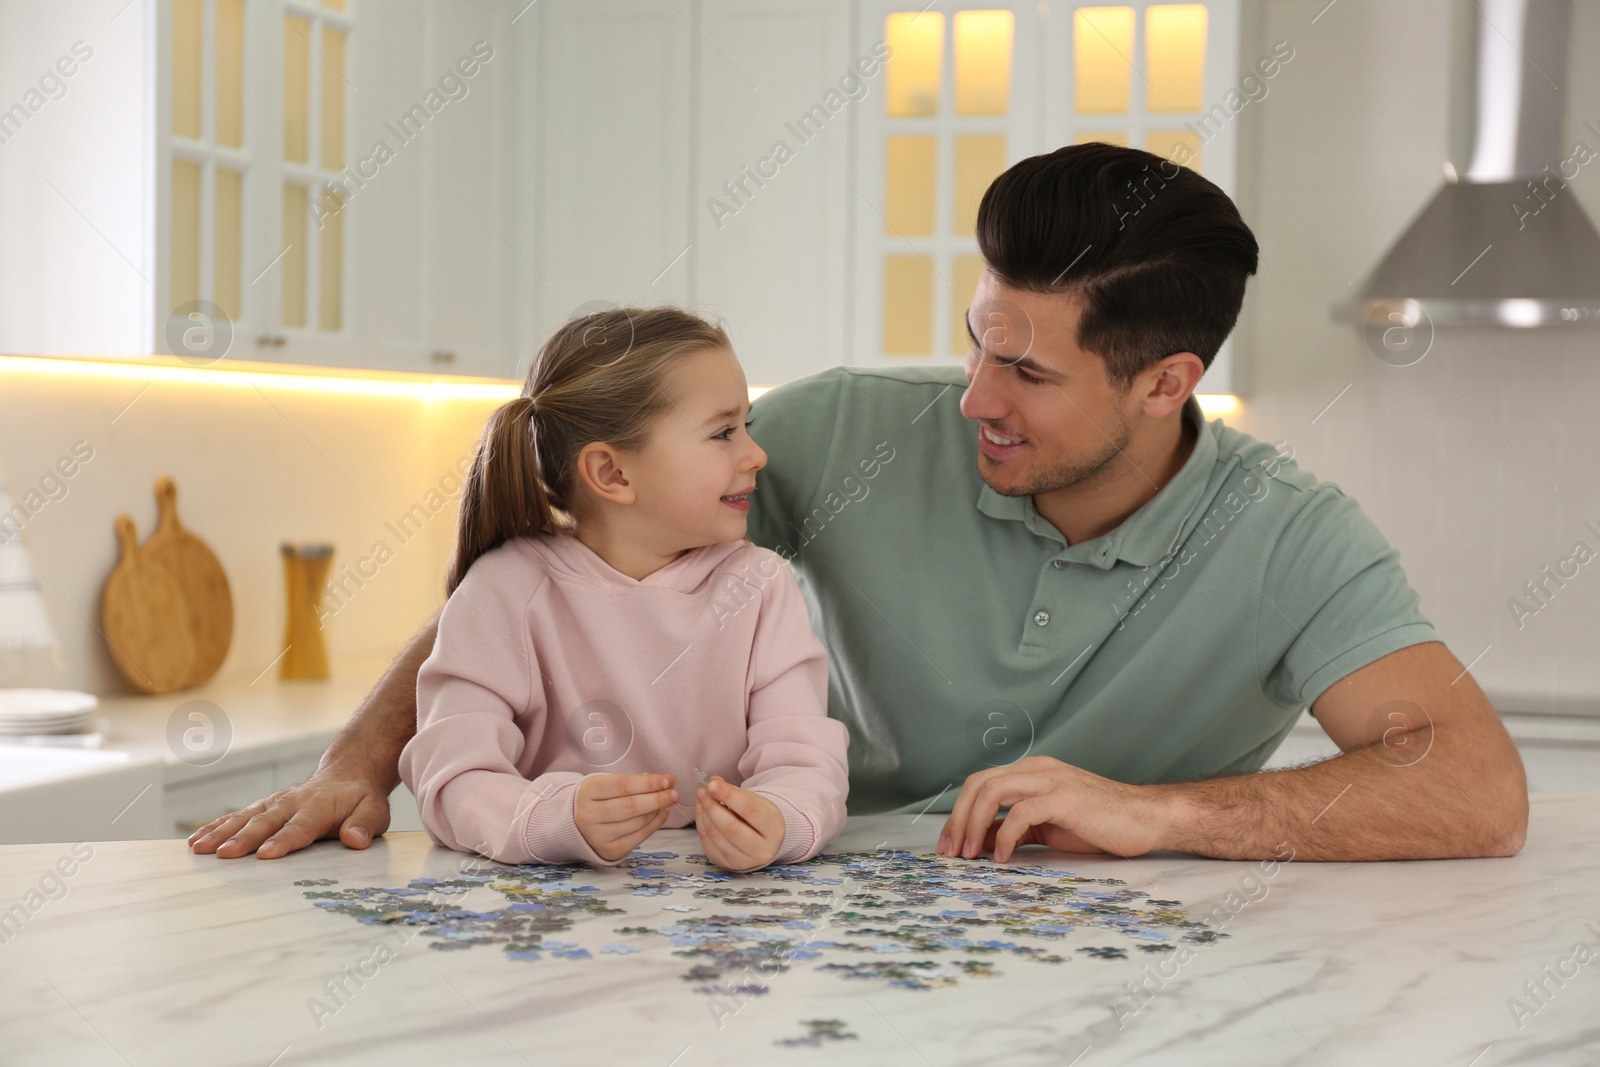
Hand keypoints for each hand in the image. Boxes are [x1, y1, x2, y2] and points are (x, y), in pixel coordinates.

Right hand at [188, 765, 391, 858]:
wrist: (347, 775)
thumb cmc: (361, 800)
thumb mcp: (374, 811)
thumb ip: (364, 825)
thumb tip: (354, 839)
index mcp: (319, 807)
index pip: (300, 826)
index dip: (283, 840)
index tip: (266, 854)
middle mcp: (292, 803)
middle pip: (266, 822)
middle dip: (244, 839)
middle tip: (224, 855)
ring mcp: (274, 803)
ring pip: (245, 818)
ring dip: (221, 833)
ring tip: (199, 849)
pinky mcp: (263, 806)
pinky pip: (237, 816)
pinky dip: (216, 826)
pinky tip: (195, 840)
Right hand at [574, 773, 678, 861]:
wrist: (577, 824)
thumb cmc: (598, 798)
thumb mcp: (607, 784)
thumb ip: (635, 782)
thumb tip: (668, 781)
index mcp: (587, 792)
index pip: (623, 786)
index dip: (648, 783)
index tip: (668, 780)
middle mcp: (589, 815)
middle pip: (630, 806)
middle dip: (657, 799)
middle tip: (674, 793)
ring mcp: (598, 836)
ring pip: (637, 822)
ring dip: (657, 811)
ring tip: (667, 802)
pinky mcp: (609, 850)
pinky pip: (639, 837)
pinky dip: (654, 824)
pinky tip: (661, 814)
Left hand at [695, 776, 783, 871]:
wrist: (765, 841)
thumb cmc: (760, 817)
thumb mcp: (755, 800)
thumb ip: (734, 791)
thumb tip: (713, 782)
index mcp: (774, 829)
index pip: (749, 810)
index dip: (728, 796)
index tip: (712, 784)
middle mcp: (762, 850)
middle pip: (731, 828)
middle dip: (712, 807)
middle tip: (701, 791)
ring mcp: (745, 861)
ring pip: (717, 837)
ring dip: (704, 816)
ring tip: (702, 800)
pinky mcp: (729, 866)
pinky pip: (709, 845)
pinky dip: (702, 827)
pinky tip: (702, 814)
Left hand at [934, 755, 1171, 862]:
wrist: (1146, 818)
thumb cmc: (1099, 823)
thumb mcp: (1047, 826)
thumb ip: (1015, 829)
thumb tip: (979, 845)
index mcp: (1031, 771)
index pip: (980, 783)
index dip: (958, 813)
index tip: (949, 844)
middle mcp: (1037, 769)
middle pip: (979, 784)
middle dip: (957, 819)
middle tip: (950, 852)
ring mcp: (1051, 780)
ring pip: (993, 791)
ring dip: (973, 825)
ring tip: (968, 855)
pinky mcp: (1065, 798)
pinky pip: (1021, 812)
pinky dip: (1003, 836)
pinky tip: (1001, 857)